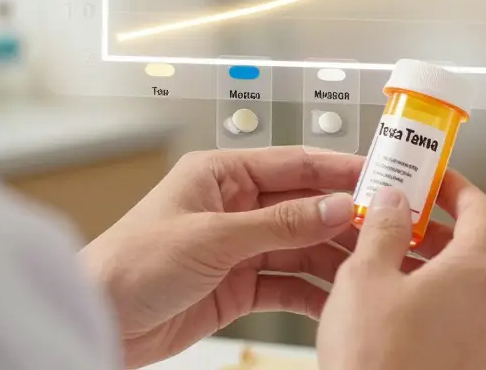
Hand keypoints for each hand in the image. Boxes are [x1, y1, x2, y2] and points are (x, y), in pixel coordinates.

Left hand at [79, 147, 452, 367]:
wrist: (97, 321)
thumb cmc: (128, 264)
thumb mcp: (212, 237)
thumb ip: (280, 223)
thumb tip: (336, 206)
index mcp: (222, 174)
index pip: (296, 164)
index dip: (340, 169)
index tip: (380, 177)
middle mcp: (235, 206)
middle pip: (305, 206)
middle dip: (345, 217)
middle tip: (389, 225)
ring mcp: (239, 247)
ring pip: (302, 246)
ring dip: (334, 256)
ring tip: (371, 264)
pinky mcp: (238, 285)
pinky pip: (288, 283)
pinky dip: (313, 291)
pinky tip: (338, 295)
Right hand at [319, 178, 485, 369]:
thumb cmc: (377, 360)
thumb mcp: (366, 277)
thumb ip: (385, 229)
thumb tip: (395, 202)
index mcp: (478, 271)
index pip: (484, 208)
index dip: (456, 188)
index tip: (433, 179)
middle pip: (472, 249)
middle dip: (431, 232)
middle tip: (396, 222)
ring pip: (462, 288)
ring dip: (427, 271)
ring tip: (382, 269)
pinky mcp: (471, 368)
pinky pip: (455, 322)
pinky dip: (429, 306)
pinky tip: (389, 313)